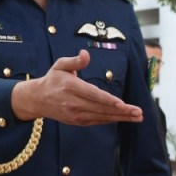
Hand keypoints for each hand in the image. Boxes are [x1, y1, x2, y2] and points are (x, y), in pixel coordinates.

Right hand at [11, 50, 143, 124]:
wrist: (37, 99)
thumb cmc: (53, 79)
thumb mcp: (60, 65)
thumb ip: (75, 61)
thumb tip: (86, 54)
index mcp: (71, 87)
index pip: (93, 95)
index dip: (108, 100)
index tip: (122, 103)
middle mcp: (73, 102)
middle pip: (101, 108)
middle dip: (122, 111)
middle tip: (139, 112)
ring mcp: (76, 114)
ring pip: (102, 117)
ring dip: (121, 117)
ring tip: (137, 117)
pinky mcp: (78, 121)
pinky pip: (98, 121)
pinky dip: (111, 120)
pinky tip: (124, 118)